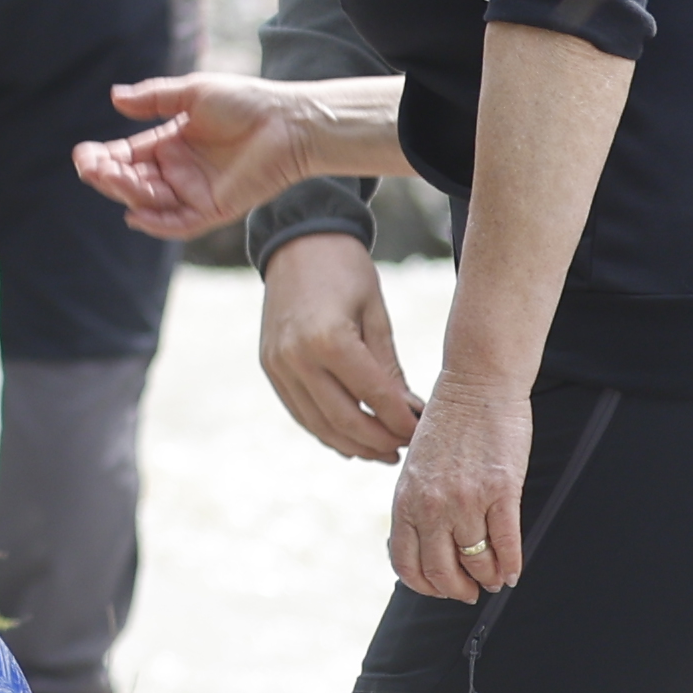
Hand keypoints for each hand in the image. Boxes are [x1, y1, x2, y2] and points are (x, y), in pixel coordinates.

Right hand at [74, 74, 323, 237]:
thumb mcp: (193, 92)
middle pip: (130, 181)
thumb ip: (154, 98)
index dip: (101, 159)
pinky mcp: (214, 209)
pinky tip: (137, 215)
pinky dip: (157, 224)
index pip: (125, 156)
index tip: (83, 156)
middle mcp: (177, 170)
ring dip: (129, 194)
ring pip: (150, 203)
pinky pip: (180, 223)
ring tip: (118, 180)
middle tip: (94, 169)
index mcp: (168, 142)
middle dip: (108, 177)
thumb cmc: (245, 102)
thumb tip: (115, 98)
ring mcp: (194, 191)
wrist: (288, 122)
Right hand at [259, 233, 417, 464]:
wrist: (297, 242)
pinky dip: (326, 430)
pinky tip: (351, 438)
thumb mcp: (376, 314)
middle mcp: (297, 357)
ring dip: (353, 444)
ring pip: (319, 424)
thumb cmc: (346, 271)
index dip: (402, 422)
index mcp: (329, 339)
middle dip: (379, 441)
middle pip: (344, 420)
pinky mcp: (270, 367)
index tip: (422, 432)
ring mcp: (278, 365)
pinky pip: (300, 412)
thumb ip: (389, 368)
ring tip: (382, 451)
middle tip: (404, 449)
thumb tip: (410, 413)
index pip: (373, 397)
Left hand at [391, 370, 534, 599]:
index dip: (425, 586)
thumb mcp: (416, 466)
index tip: (441, 588)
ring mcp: (465, 498)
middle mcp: (430, 503)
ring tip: (494, 578)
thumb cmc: (449, 424)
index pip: (405, 564)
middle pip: (441, 572)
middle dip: (458, 590)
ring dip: (488, 578)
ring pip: (477, 563)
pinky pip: (507, 543)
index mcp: (405, 498)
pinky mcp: (500, 490)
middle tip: (471, 591)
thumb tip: (427, 546)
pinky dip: (511, 565)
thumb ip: (417, 504)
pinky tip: (513, 572)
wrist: (477, 384)